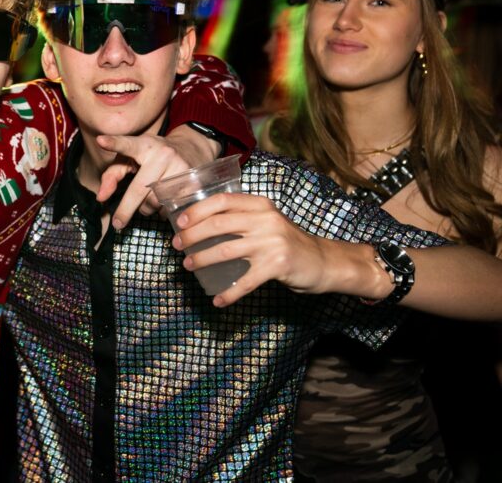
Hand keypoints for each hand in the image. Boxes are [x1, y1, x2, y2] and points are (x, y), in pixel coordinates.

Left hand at [95, 134, 192, 229]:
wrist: (190, 149)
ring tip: (148, 197)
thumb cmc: (151, 155)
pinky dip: (162, 210)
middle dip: (126, 209)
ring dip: (146, 208)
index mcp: (145, 145)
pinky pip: (171, 207)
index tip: (101, 140)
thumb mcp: (131, 158)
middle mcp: (163, 154)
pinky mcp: (193, 182)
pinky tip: (162, 201)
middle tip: (117, 223)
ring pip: (156, 202)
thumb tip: (101, 197)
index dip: (114, 143)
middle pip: (140, 189)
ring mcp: (180, 168)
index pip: (128, 145)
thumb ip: (112, 174)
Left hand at [172, 192, 342, 306]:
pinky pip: (245, 282)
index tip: (180, 222)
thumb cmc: (286, 241)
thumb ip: (242, 218)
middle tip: (178, 246)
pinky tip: (218, 300)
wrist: (323, 261)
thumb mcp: (267, 221)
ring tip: (188, 266)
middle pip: (218, 224)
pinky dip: (229, 293)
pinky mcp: (277, 266)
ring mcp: (271, 243)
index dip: (197, 211)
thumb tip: (200, 225)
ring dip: (202, 259)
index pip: (221, 201)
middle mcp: (265, 220)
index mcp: (259, 205)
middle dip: (192, 235)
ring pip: (226, 250)